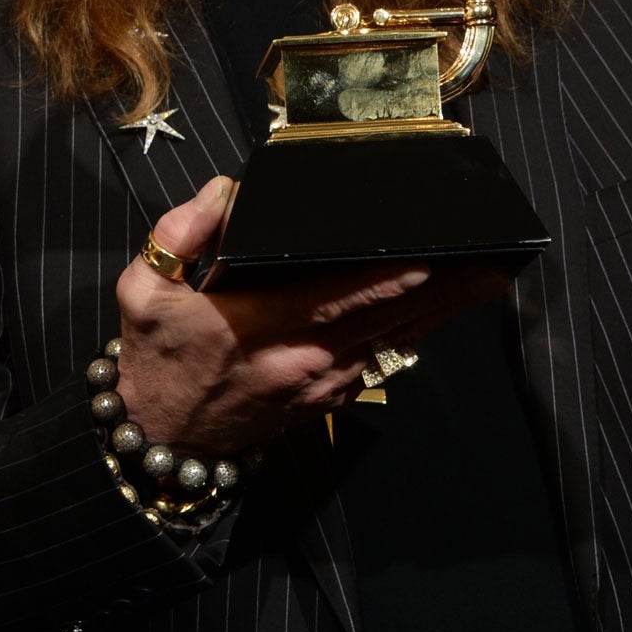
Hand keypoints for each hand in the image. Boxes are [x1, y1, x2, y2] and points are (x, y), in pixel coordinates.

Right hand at [111, 176, 511, 454]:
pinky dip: (413, 332)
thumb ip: (179, 234)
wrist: (162, 439)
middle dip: (439, 290)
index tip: (423, 262)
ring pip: (393, 341)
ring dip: (441, 310)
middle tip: (490, 261)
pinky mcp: (330, 398)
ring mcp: (321, 384)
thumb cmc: (156, 357)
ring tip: (488, 277)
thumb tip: (227, 191)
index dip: (379, 283)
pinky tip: (443, 307)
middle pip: (382, 320)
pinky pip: (380, 358)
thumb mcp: (141, 290)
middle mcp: (299, 360)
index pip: (329, 300)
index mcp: (253, 326)